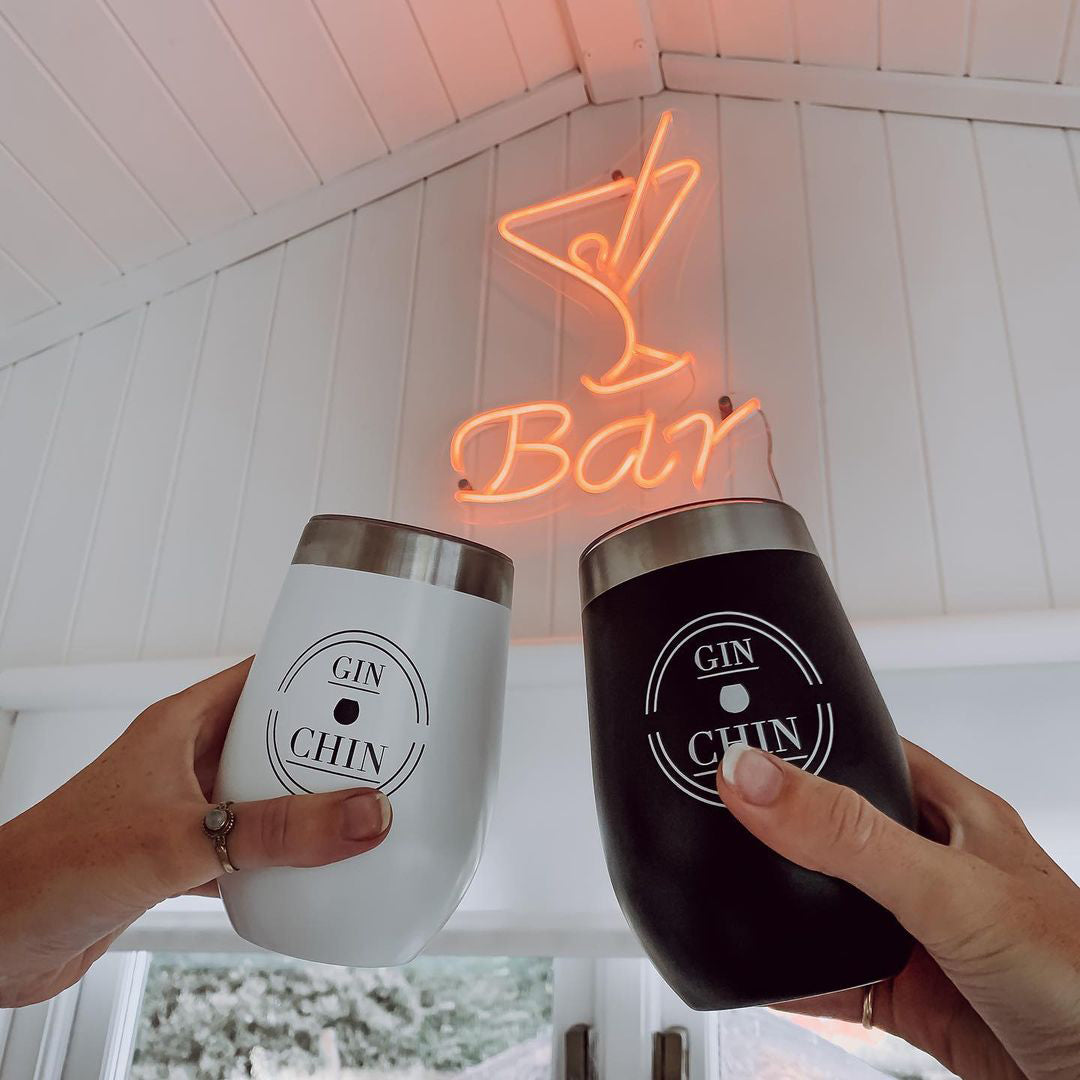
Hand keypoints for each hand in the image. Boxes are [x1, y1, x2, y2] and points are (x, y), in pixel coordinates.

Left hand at [0, 659, 391, 1006]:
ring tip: (354, 808)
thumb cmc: (50, 867)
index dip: (314, 671)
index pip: (262, 676)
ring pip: (262, 794)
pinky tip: (305, 869)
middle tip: (378, 751)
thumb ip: (276, 831)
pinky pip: (247, 846)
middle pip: (272, 737)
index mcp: (179, 726)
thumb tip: (360, 813)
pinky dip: (279, 857)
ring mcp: (181, 809)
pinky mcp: (177, 857)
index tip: (368, 678)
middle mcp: (183, 761)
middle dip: (323, 745)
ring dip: (303, 804)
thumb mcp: (181, 840)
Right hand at [717, 739, 1079, 1079]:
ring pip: (828, 904)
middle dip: (779, 825)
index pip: (866, 753)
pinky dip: (791, 976)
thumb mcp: (946, 887)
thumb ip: (847, 835)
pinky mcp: (910, 996)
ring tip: (728, 884)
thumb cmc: (1079, 974)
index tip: (742, 736)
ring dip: (782, 903)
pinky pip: (831, 978)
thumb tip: (755, 775)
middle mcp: (931, 866)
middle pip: (834, 830)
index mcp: (951, 812)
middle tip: (717, 811)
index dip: (807, 741)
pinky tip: (760, 968)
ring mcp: (917, 932)